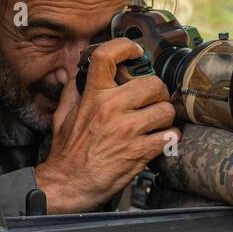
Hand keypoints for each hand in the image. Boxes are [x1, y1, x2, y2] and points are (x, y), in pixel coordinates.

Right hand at [34, 38, 178, 213]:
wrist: (68, 184)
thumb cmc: (67, 152)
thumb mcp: (62, 115)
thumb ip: (74, 90)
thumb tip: (82, 71)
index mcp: (93, 97)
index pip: (107, 57)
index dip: (126, 48)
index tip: (136, 53)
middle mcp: (112, 109)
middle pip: (153, 83)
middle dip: (157, 92)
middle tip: (153, 100)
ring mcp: (128, 130)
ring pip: (166, 110)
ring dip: (165, 117)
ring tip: (157, 123)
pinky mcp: (140, 152)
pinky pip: (169, 136)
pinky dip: (169, 138)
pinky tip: (160, 140)